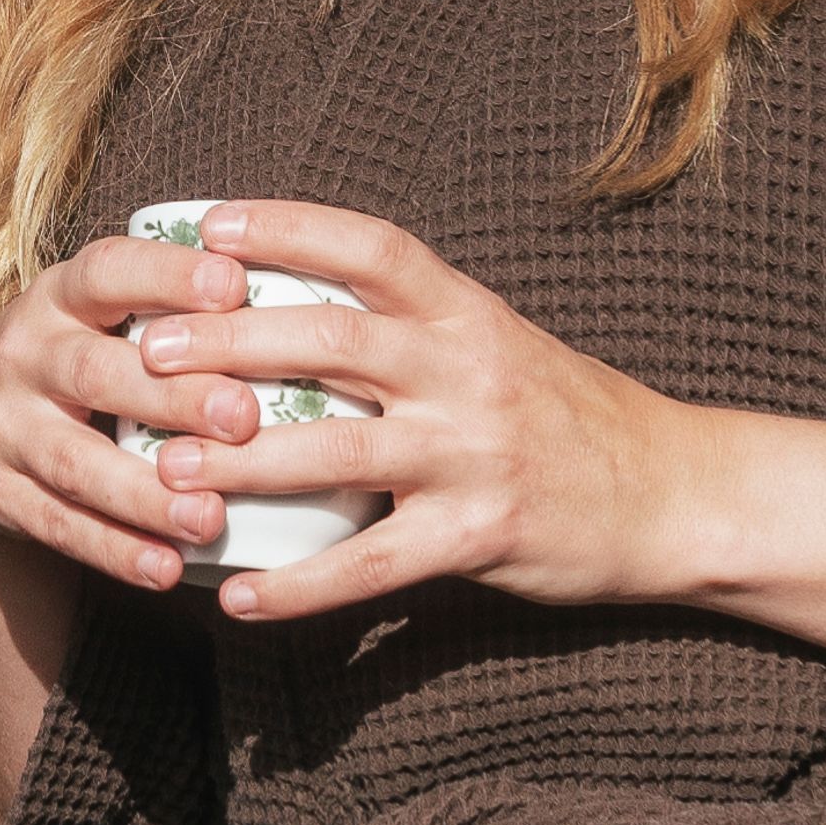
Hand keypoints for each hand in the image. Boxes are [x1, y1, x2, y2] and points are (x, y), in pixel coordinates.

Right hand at [0, 230, 258, 600]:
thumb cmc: (79, 357)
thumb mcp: (100, 316)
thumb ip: (170, 313)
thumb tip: (299, 314)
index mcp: (58, 297)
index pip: (107, 272)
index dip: (167, 275)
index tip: (234, 285)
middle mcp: (21, 354)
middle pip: (96, 372)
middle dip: (172, 397)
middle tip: (242, 417)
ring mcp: (2, 426)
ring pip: (76, 464)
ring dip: (146, 496)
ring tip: (210, 519)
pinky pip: (59, 525)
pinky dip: (116, 549)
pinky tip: (168, 568)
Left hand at [131, 199, 825, 677]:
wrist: (680, 495)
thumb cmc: (574, 418)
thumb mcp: (499, 343)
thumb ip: (413, 327)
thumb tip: (296, 309)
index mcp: (468, 311)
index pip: (366, 244)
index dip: (280, 226)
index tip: (201, 226)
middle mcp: (468, 368)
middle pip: (331, 338)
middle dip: (228, 342)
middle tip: (145, 353)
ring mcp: (474, 453)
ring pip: (336, 449)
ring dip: (240, 462)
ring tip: (161, 474)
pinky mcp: (482, 535)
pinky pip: (372, 566)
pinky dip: (298, 587)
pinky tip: (235, 598)